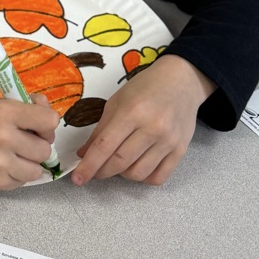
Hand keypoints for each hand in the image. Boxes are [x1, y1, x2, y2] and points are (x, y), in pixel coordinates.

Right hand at [0, 94, 58, 191]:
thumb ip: (28, 107)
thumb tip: (52, 116)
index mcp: (5, 111)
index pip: (49, 120)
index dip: (46, 125)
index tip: (37, 127)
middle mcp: (3, 136)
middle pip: (45, 149)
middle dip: (37, 147)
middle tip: (23, 144)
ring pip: (37, 169)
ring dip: (29, 164)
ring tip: (14, 157)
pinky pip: (22, 182)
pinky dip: (17, 175)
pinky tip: (4, 167)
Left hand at [71, 55, 216, 186]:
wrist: (181, 80)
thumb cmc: (145, 87)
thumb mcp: (117, 102)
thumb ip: (100, 130)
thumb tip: (84, 154)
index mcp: (131, 111)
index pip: (105, 146)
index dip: (88, 166)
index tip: (77, 179)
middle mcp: (152, 128)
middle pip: (120, 163)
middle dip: (101, 172)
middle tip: (94, 171)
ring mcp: (168, 141)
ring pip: (138, 174)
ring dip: (122, 174)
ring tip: (119, 162)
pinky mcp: (180, 151)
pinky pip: (157, 178)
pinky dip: (143, 178)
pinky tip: (138, 166)